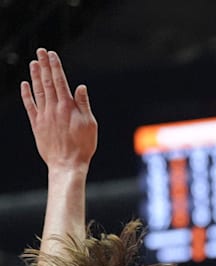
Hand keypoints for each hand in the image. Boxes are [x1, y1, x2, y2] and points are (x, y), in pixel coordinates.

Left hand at [21, 48, 97, 170]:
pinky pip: (29, 106)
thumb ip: (83, 104)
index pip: (60, 81)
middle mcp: (53, 108)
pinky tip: (25, 84)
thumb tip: (80, 87)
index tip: (52, 54)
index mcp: (67, 107)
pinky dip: (26, 94)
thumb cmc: (83, 146)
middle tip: (40, 51)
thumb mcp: (90, 124)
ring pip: (38, 91)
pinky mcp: (36, 124)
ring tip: (33, 63)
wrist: (67, 164)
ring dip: (36, 76)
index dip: (55, 66)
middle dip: (44, 65)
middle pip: (47, 82)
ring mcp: (43, 115)